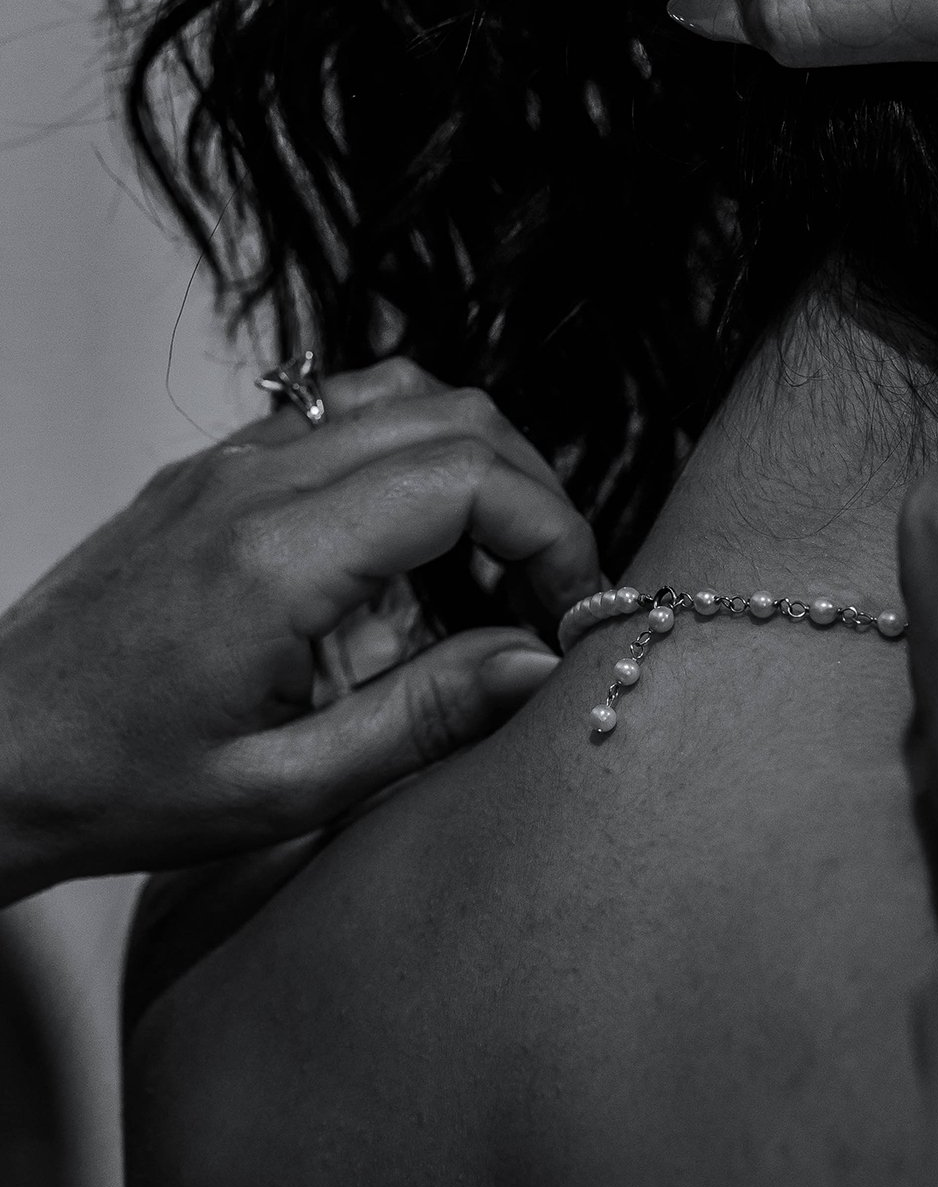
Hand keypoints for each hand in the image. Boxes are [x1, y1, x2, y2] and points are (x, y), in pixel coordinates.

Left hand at [0, 360, 597, 902]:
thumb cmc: (117, 784)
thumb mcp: (288, 788)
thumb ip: (425, 717)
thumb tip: (541, 663)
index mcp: (275, 558)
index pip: (467, 477)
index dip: (553, 536)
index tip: (571, 616)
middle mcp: (252, 484)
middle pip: (454, 415)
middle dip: (535, 500)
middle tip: (552, 602)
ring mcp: (229, 467)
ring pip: (404, 398)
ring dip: (478, 472)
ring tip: (492, 579)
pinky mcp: (215, 478)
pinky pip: (344, 426)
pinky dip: (414, 471)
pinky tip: (412, 571)